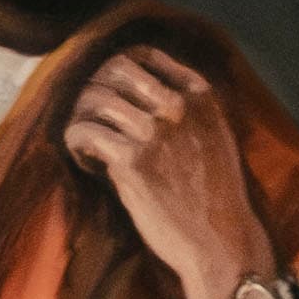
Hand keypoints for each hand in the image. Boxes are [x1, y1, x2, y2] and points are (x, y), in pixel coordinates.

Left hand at [58, 44, 279, 298]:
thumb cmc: (215, 197)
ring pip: (93, 98)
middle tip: (90, 117)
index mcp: (199, 94)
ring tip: (88, 145)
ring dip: (82, 118)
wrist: (221, 243)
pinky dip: (77, 144)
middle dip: (94, 89)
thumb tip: (136, 95)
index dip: (116, 72)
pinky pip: (84, 132)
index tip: (110, 94)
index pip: (143, 56)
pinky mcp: (132, 162)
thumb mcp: (215, 137)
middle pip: (113, 69)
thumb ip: (186, 109)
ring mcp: (153, 131)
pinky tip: (87, 162)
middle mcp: (176, 105)